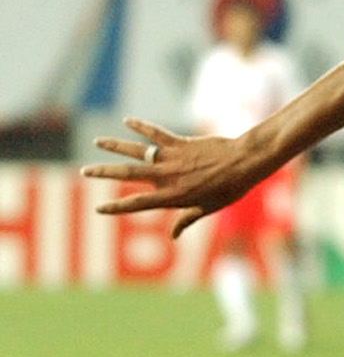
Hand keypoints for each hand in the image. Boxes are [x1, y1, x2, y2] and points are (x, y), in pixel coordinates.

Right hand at [82, 117, 273, 237]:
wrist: (244, 164)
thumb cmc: (229, 189)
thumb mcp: (208, 208)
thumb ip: (187, 219)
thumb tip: (173, 236)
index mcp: (174, 197)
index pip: (137, 204)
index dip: (116, 208)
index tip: (98, 209)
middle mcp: (168, 177)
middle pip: (128, 174)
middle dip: (104, 172)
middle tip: (85, 171)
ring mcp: (173, 159)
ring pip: (137, 151)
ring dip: (115, 146)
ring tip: (97, 141)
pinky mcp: (180, 143)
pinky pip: (156, 134)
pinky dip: (142, 126)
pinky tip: (128, 120)